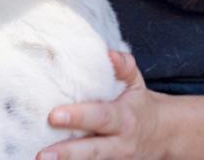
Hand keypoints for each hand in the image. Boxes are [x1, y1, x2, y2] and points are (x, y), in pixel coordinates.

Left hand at [37, 50, 166, 159]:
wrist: (162, 136)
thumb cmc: (139, 104)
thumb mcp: (135, 82)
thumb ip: (123, 66)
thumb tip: (107, 53)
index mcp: (124, 118)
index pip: (101, 117)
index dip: (79, 117)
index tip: (54, 115)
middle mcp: (119, 143)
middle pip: (93, 150)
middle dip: (67, 153)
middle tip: (42, 155)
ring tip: (40, 159)